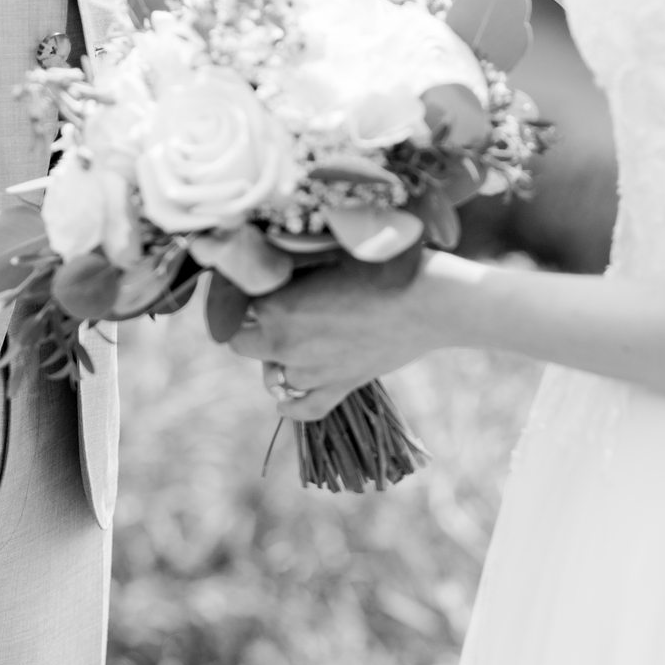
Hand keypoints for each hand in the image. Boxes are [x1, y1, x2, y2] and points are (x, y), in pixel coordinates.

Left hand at [228, 256, 445, 422]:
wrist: (427, 300)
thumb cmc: (378, 265)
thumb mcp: (323, 256)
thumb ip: (287, 267)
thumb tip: (265, 271)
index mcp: (275, 306)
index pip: (237, 304)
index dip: (244, 293)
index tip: (256, 285)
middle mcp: (285, 344)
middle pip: (242, 344)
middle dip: (251, 329)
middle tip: (271, 312)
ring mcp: (311, 372)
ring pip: (274, 376)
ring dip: (278, 361)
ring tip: (296, 340)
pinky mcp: (339, 387)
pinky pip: (304, 408)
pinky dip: (291, 406)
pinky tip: (284, 400)